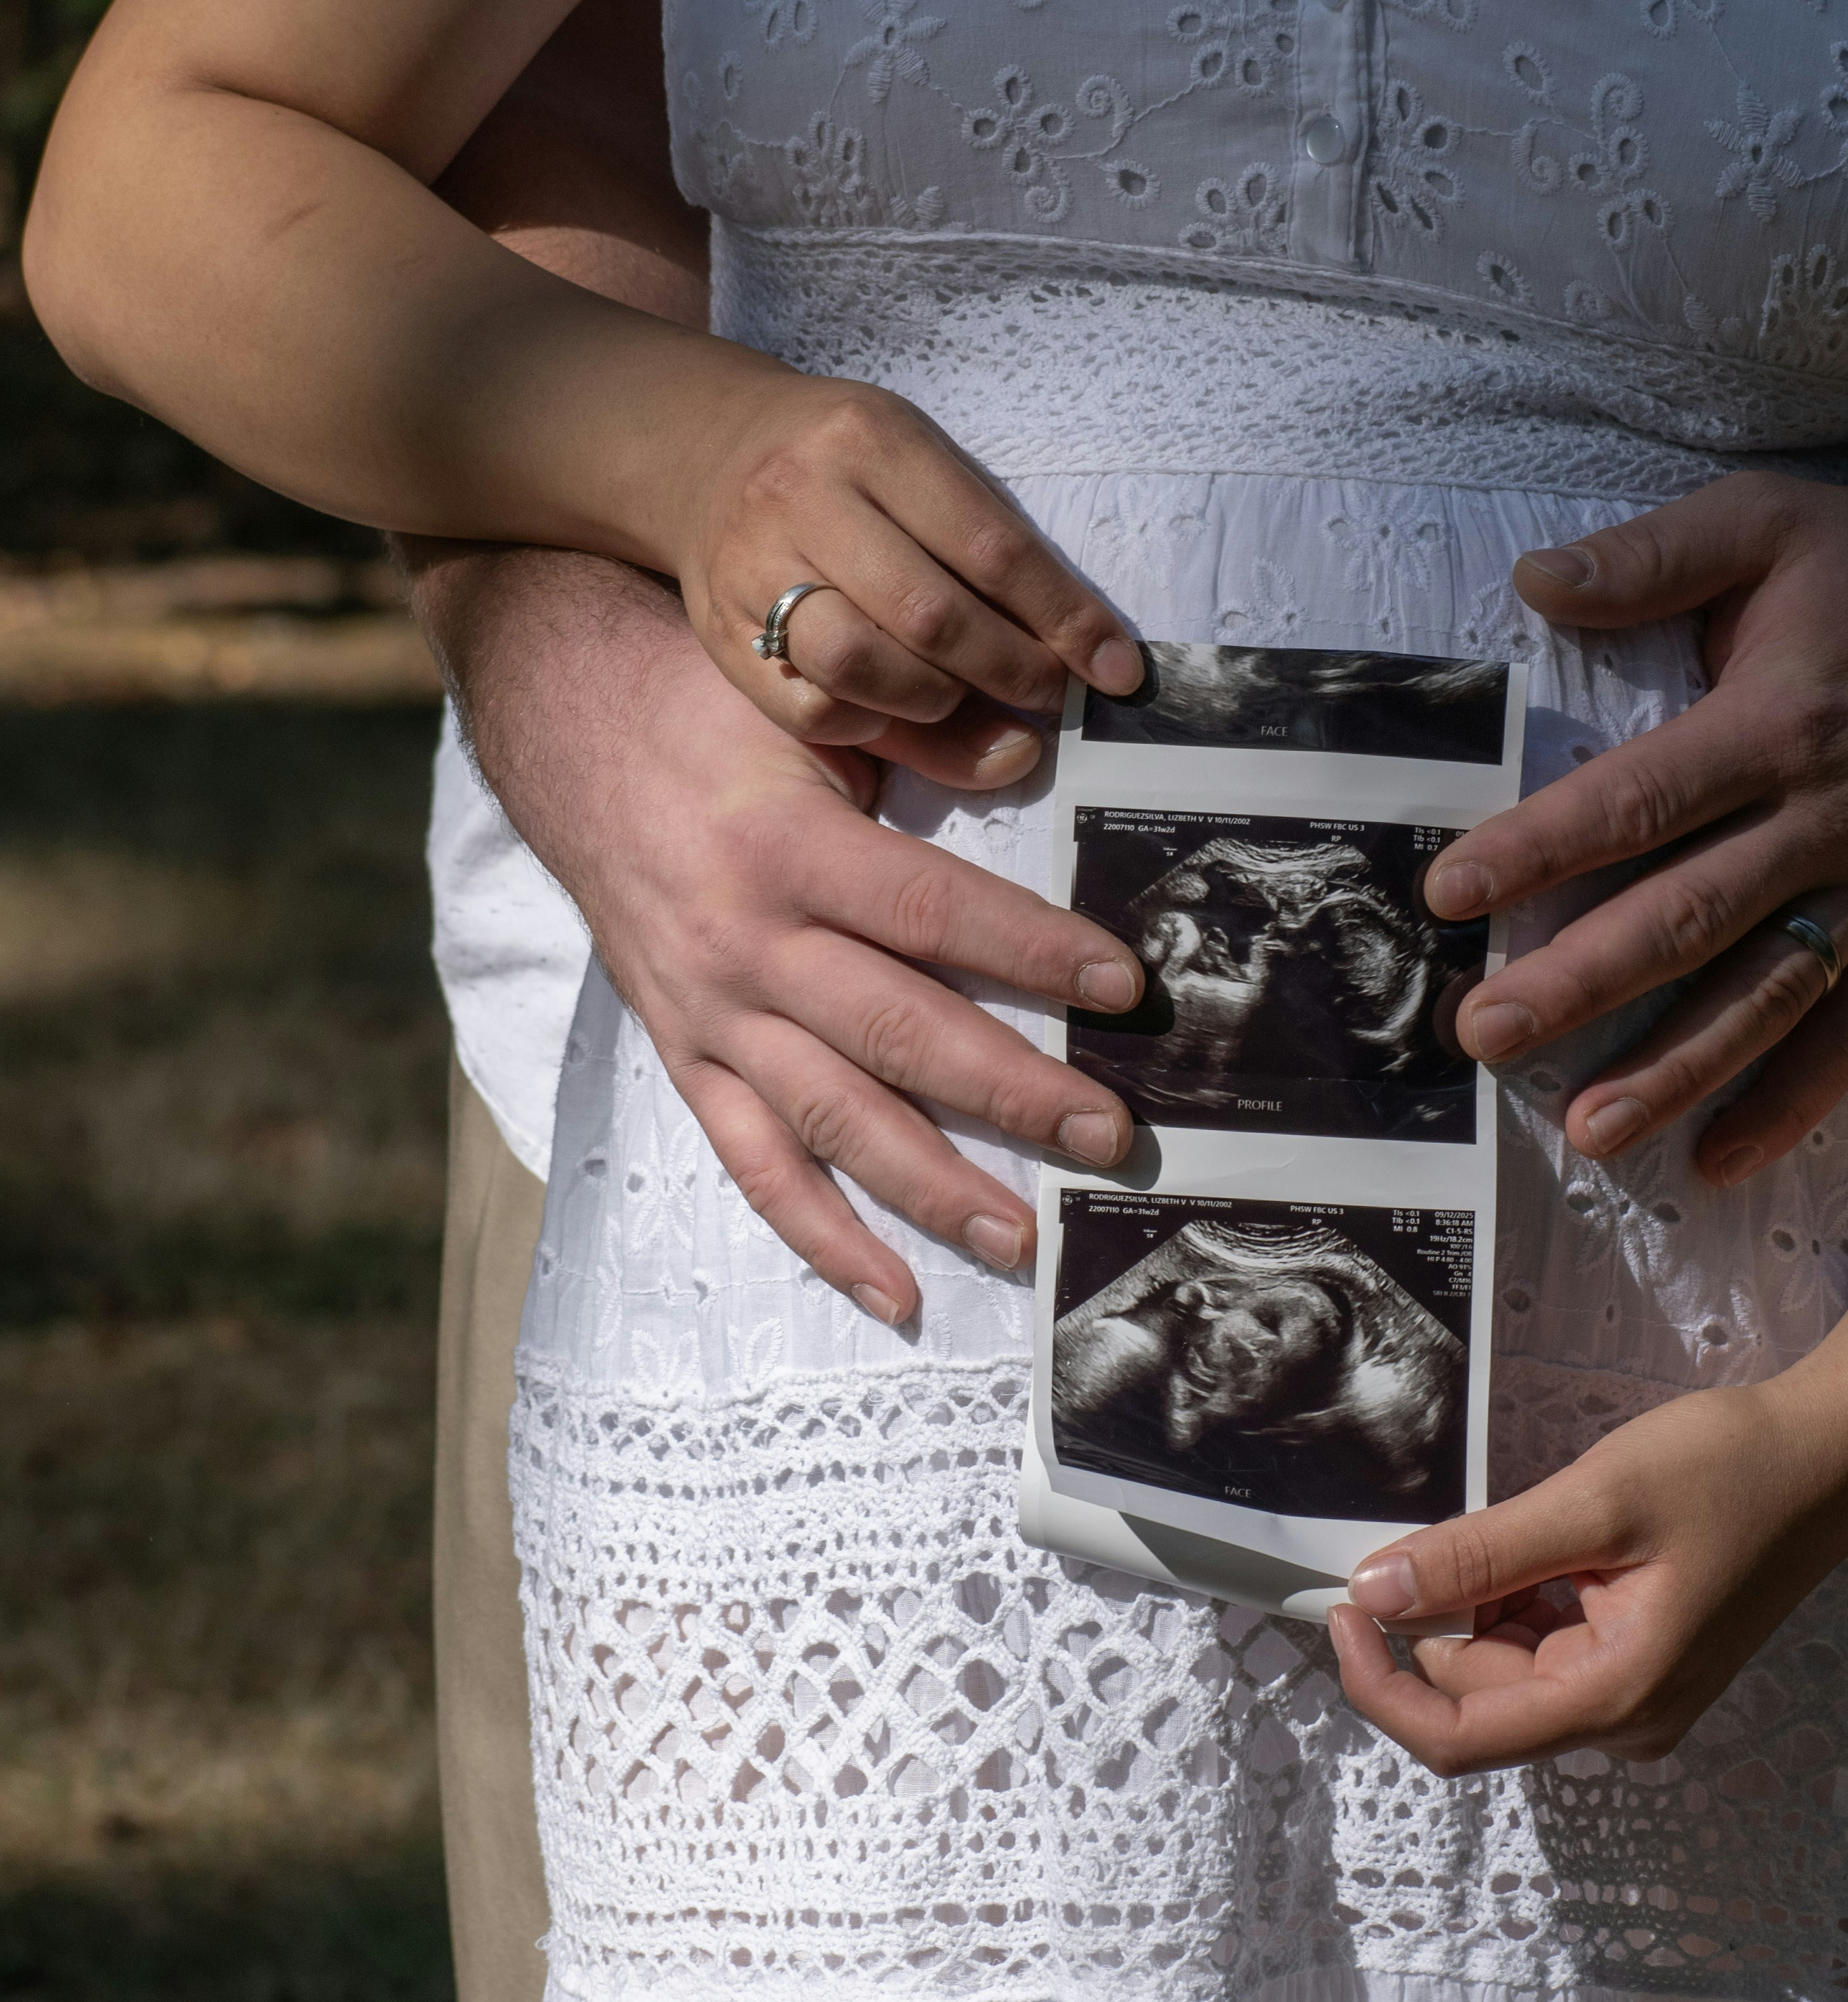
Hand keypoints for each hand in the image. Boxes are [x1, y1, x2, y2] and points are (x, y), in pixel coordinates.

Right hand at [410, 544, 1144, 1317]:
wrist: (568, 728)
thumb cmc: (709, 707)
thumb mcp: (808, 707)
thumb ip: (914, 749)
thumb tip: (1034, 761)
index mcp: (788, 849)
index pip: (935, 913)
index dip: (1036, 951)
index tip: (1125, 987)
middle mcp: (746, 946)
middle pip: (900, 1036)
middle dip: (1015, 1094)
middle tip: (1110, 1137)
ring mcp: (712, 1015)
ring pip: (836, 1121)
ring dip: (936, 1188)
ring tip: (1024, 1239)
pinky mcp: (686, 1057)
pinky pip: (758, 1166)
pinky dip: (825, 1238)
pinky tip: (898, 1294)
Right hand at [693, 377, 1145, 742]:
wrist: (708, 455)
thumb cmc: (849, 469)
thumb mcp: (921, 464)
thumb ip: (990, 547)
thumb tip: (1081, 659)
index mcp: (873, 441)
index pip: (992, 547)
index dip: (1064, 619)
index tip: (1117, 669)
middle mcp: (804, 499)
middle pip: (930, 617)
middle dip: (1011, 671)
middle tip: (1050, 695)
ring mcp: (754, 570)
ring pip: (865, 670)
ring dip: (944, 706)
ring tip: (976, 702)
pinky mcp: (725, 635)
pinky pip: (816, 711)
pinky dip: (878, 727)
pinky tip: (904, 714)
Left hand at [1329, 1376, 1847, 1775]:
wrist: (1830, 1460)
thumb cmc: (1728, 1473)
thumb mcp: (1593, 1502)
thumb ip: (1479, 1554)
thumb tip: (1376, 1590)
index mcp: (1613, 1698)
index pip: (1456, 1739)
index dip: (1379, 1684)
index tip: (1342, 1608)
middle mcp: (1623, 1722)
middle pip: (1477, 1699)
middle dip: (1439, 1620)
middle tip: (1442, 1527)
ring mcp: (1635, 1698)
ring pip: (1508, 1671)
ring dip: (1485, 1604)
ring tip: (1537, 1525)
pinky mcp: (1641, 1665)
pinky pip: (1547, 1650)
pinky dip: (1522, 1600)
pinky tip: (1560, 1542)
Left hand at [1427, 322, 1847, 1185]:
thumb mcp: (1766, 520)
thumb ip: (1652, 556)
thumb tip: (1533, 578)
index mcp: (1779, 720)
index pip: (1640, 799)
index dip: (1542, 847)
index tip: (1452, 891)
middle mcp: (1832, 817)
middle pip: (1689, 916)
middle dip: (1581, 984)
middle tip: (1484, 1034)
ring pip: (1768, 996)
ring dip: (1677, 1070)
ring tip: (1588, 1130)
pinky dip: (1793, 1103)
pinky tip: (1718, 1159)